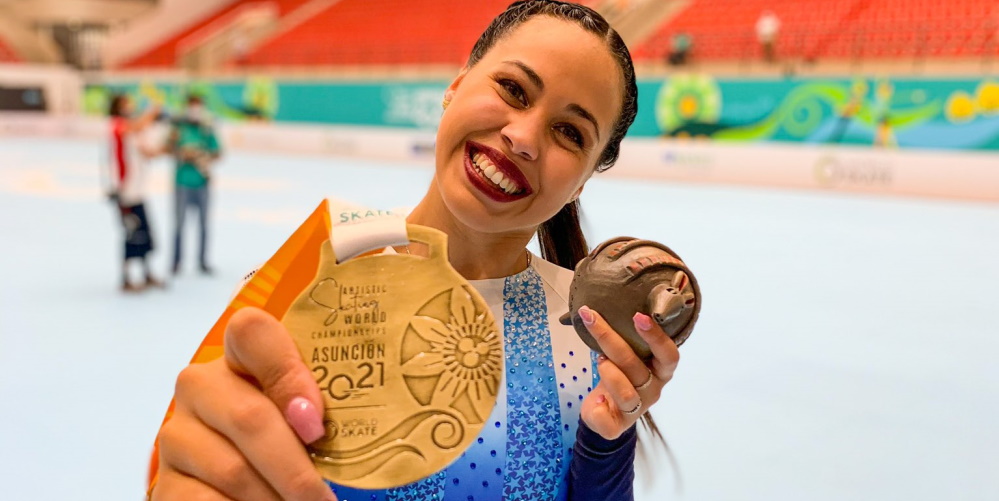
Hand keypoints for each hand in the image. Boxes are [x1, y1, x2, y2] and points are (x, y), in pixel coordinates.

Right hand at [152, 307, 335, 500]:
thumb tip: (336, 433)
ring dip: (276, 499)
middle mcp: (201, 387)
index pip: (251, 332)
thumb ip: (318, 409)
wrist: (242, 475)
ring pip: (233, 470)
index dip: (288, 374)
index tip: (316, 426)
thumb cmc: (291, 438)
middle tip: (326, 499)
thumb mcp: (307, 415)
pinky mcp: (167, 482)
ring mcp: (178, 434)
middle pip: (250, 418)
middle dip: (296, 469)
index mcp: (239, 356)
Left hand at [577, 306, 679, 439]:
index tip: (639, 316)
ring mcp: (636, 410)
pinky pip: (608, 421)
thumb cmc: (619, 375)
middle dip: (610, 338)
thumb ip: (626, 338)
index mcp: (660, 372)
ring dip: (608, 372)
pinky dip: (599, 409)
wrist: (604, 411)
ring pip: (626, 392)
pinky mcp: (616, 426)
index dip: (656, 337)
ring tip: (599, 360)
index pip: (668, 356)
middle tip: (592, 317)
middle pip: (636, 366)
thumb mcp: (626, 356)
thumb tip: (604, 308)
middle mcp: (652, 390)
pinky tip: (596, 399)